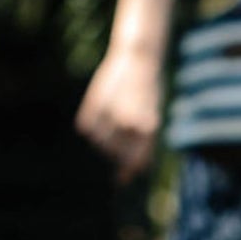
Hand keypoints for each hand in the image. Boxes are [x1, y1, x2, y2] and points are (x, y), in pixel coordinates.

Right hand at [75, 45, 163, 183]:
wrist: (139, 60)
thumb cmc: (149, 92)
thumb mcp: (153, 119)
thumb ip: (144, 146)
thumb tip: (132, 173)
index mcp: (147, 130)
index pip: (133, 162)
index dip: (127, 171)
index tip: (121, 179)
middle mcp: (129, 124)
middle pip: (114, 155)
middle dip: (115, 154)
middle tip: (118, 139)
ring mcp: (111, 114)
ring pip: (98, 143)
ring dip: (102, 140)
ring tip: (110, 123)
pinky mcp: (94, 104)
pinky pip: (87, 128)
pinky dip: (90, 127)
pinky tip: (100, 114)